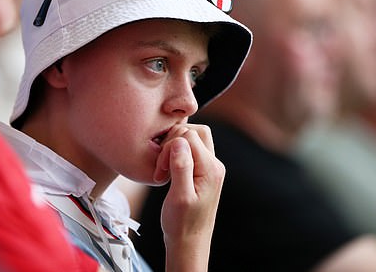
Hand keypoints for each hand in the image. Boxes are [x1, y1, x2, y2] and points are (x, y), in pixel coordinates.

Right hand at [154, 123, 224, 271]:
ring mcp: (209, 167)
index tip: (161, 169)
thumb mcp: (179, 197)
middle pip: (194, 132)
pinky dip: (175, 156)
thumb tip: (180, 141)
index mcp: (210, 169)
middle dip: (172, 143)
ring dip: (173, 149)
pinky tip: (168, 172)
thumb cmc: (182, 224)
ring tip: (164, 170)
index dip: (170, 147)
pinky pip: (189, 151)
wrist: (189, 242)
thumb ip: (181, 167)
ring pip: (192, 139)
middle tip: (162, 167)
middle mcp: (214, 165)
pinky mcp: (201, 171)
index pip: (188, 136)